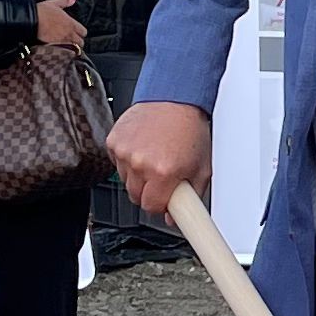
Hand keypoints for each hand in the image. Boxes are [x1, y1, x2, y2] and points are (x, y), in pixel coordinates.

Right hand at [34, 0, 89, 53]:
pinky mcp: (55, 48)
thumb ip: (65, 2)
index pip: (84, 32)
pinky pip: (64, 53)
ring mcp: (62, 42)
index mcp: (71, 23)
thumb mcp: (54, 3)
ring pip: (73, 49)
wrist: (30, 20)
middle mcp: (69, 34)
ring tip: (67, 47)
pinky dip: (63, 53)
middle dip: (78, 42)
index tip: (77, 33)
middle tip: (73, 41)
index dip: (81, 33)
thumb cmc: (41, 12)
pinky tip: (59, 50)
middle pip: (80, 43)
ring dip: (72, 48)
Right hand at [108, 99, 212, 217]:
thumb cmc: (189, 128)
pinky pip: (117, 162)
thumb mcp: (201, 167)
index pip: (151, 207)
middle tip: (163, 176)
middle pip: (136, 196)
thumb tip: (177, 217)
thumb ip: (190, 197)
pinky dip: (128, 159)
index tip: (165, 203)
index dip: (160, 206)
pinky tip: (144, 147)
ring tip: (155, 156)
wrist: (175, 98)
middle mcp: (141, 163)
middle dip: (150, 191)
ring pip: (125, 180)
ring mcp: (124, 151)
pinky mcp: (114, 141)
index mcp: (163, 172)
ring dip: (138, 175)